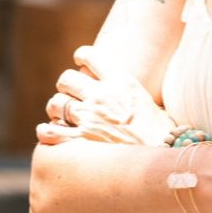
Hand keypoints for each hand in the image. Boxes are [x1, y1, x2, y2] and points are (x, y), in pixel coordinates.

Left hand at [36, 45, 173, 146]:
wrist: (165, 157)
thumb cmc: (162, 133)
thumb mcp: (150, 102)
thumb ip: (130, 92)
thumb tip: (124, 91)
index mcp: (121, 82)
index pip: (90, 56)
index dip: (81, 55)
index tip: (80, 60)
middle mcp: (101, 97)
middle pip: (66, 79)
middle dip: (66, 85)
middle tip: (70, 93)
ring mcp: (88, 119)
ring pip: (56, 103)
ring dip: (57, 109)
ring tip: (62, 115)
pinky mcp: (79, 142)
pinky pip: (49, 132)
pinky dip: (46, 132)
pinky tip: (49, 132)